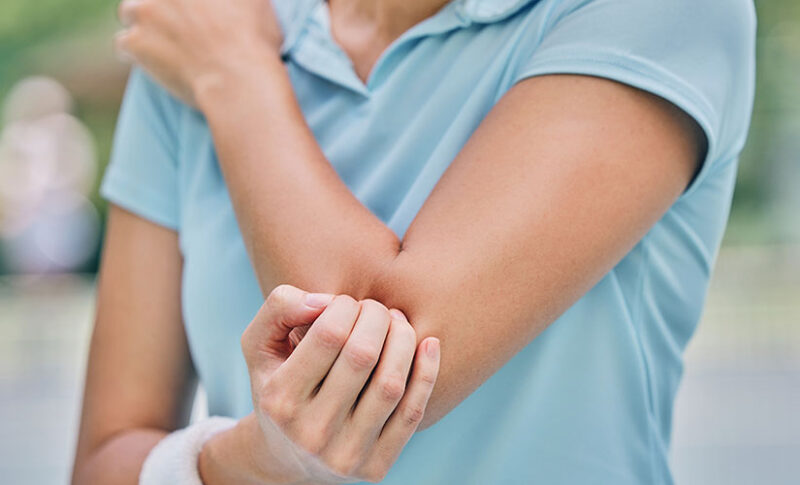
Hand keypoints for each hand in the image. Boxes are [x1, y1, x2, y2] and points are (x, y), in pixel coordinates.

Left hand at [114, 0, 282, 105]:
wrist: (238, 79)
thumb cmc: (254, 40)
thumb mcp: (255, 0)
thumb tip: (231, 0)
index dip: (178, 3)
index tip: (188, 11)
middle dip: (158, 6)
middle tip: (175, 25)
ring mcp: (144, 11)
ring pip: (129, 11)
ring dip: (141, 25)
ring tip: (160, 43)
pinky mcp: (134, 42)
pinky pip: (123, 44)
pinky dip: (135, 53)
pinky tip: (154, 62)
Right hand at [239, 285, 440, 483]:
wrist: (287, 457)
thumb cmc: (278, 384)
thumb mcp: (260, 345)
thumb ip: (280, 307)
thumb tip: (324, 300)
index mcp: (279, 399)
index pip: (329, 335)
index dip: (346, 306)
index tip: (345, 303)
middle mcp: (311, 432)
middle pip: (363, 355)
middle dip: (377, 317)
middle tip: (375, 309)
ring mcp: (346, 453)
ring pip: (390, 383)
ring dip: (404, 339)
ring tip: (397, 322)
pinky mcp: (376, 466)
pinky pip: (412, 413)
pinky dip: (426, 373)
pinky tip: (429, 344)